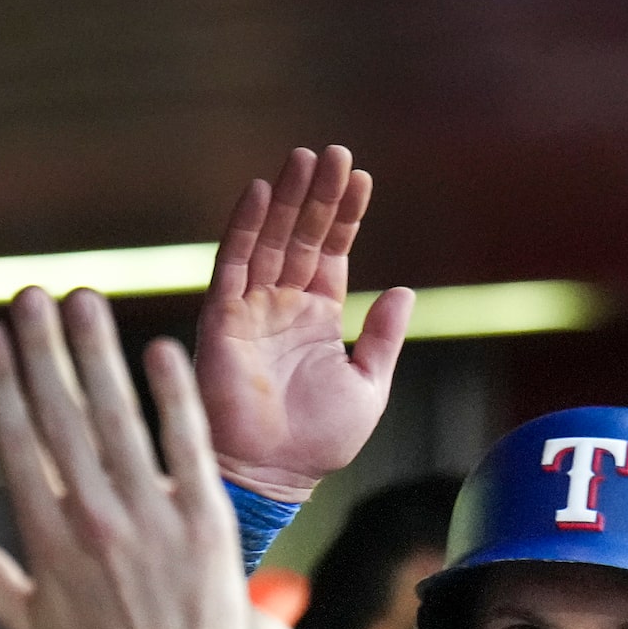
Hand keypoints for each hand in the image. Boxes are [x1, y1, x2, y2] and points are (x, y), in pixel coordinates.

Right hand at [0, 288, 251, 628]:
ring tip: (83, 302)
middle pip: (62, 418)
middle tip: (30, 294)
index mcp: (47, 543)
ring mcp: (153, 521)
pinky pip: (187, 447)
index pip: (16, 444)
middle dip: (43, 350)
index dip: (0, 384)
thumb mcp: (25, 628)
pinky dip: (174, 397)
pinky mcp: (207, 524)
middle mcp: (95, 523)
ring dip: (99, 355)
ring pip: (120, 419)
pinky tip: (159, 349)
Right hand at [197, 145, 414, 500]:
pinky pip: (232, 264)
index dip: (346, 216)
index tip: (362, 178)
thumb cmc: (319, 441)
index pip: (331, 253)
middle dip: (319, 195)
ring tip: (306, 158)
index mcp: (317, 318)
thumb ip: (382, 337)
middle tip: (335, 152)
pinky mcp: (223, 320)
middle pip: (301, 236)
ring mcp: (252, 310)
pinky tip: (261, 192)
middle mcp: (282, 306)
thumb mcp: (367, 385)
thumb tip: (404, 290)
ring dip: (287, 199)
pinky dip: (245, 227)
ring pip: (270, 240)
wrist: (275, 476)